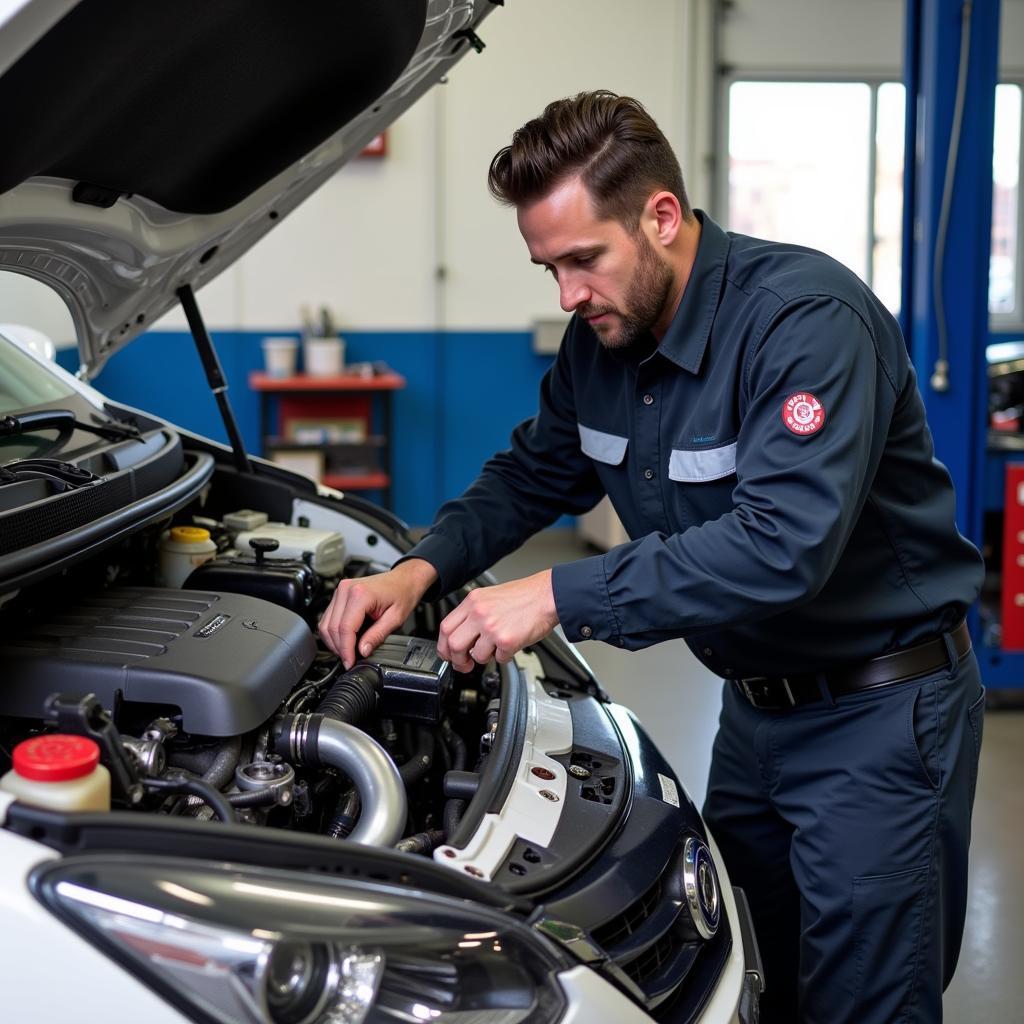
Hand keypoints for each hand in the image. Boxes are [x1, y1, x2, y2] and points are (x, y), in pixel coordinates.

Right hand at [319, 558, 437, 668]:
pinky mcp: (339, 594)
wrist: (403, 579)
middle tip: (350, 660)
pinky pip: (328, 618)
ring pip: (326, 624)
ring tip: (348, 652)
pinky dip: (334, 633)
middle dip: (340, 648)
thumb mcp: (396, 618)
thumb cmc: (402, 593)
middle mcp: (346, 589)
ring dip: (334, 642)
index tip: (350, 663)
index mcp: (361, 594)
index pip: (345, 628)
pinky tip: (346, 640)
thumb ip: (377, 636)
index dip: (346, 650)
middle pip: (332, 628)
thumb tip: (362, 651)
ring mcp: (341, 591)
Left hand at [437, 570, 558, 671]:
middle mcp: (479, 613)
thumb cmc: (525, 596)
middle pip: (453, 645)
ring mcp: (492, 627)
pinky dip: (505, 656)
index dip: (444, 646)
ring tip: (495, 649)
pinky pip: (499, 658)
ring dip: (485, 658)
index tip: (448, 653)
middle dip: (457, 660)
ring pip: (476, 656)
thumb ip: (474, 613)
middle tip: (464, 663)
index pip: (445, 627)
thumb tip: (463, 635)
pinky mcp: (507, 640)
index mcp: (473, 601)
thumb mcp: (491, 596)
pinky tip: (511, 645)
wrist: (548, 595)